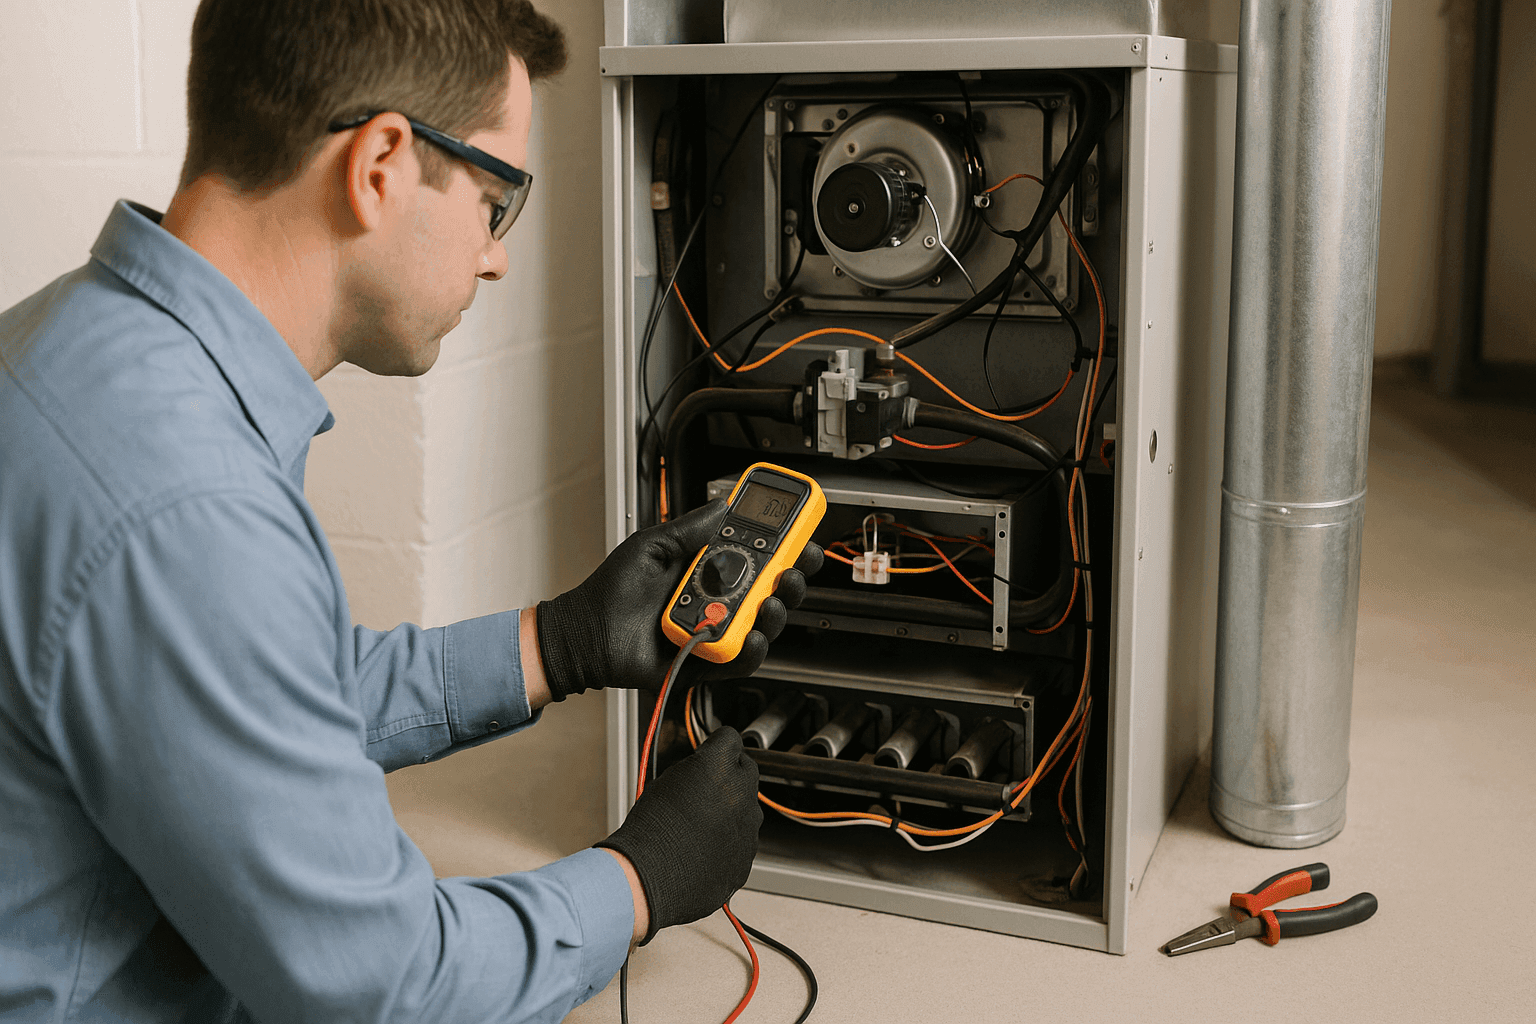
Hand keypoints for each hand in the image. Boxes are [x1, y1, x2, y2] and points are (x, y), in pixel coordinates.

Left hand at [536, 500, 822, 698]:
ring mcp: (716, 631)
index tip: (803, 535)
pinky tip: (752, 635)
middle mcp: (719, 601)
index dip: (786, 548)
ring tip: (770, 600)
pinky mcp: (708, 661)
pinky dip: (752, 648)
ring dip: (776, 611)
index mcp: (710, 571)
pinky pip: (741, 659)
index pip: (759, 558)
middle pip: (772, 591)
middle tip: (794, 567)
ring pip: (764, 625)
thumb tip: (724, 504)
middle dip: (792, 578)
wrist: (586, 632)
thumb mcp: (652, 546)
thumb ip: (690, 528)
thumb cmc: (613, 592)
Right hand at [595, 728, 761, 942]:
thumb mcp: (666, 782)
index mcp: (719, 766)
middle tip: (705, 789)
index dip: (717, 745)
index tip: (710, 751)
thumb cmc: (651, 829)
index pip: (730, 738)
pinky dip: (728, 842)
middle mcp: (741, 792)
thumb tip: (704, 770)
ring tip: (697, 827)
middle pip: (745, 770)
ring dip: (730, 811)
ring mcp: (748, 826)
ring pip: (746, 809)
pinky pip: (742, 840)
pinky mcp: (747, 855)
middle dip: (729, 776)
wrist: (650, 876)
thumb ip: (696, 770)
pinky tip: (702, 849)